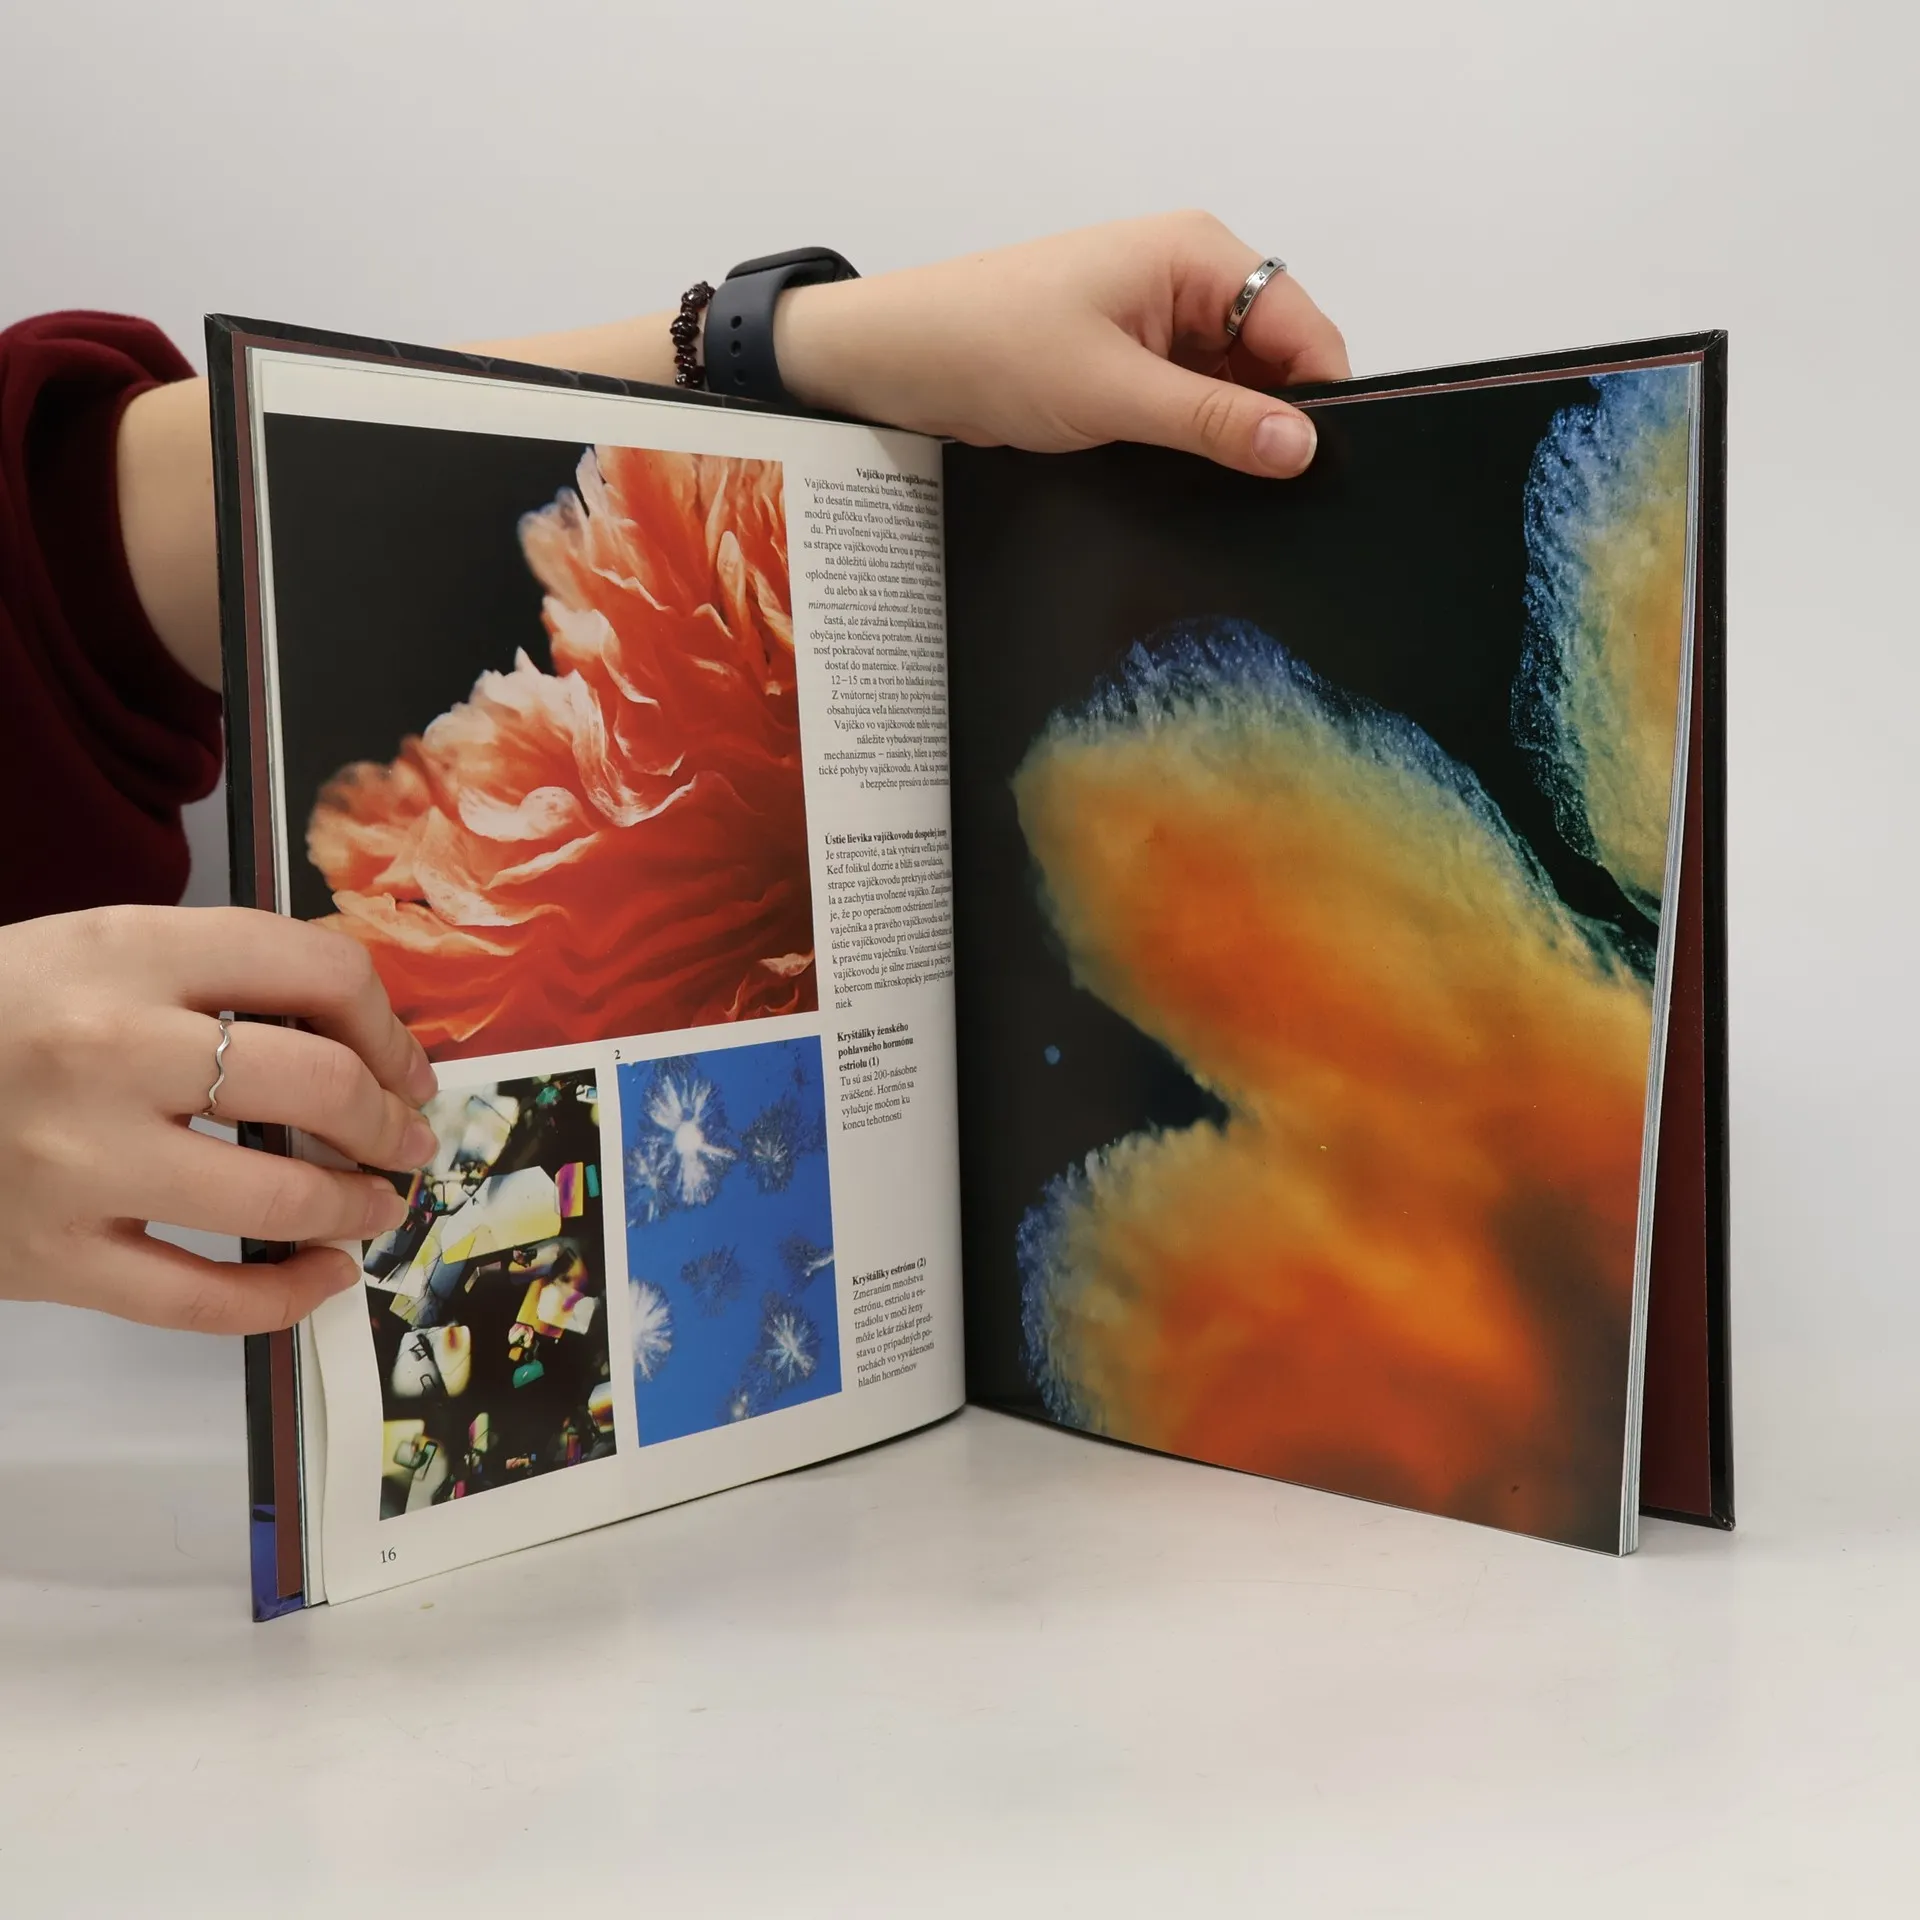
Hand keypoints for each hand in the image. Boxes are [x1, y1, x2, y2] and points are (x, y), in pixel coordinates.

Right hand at [1, 906, 438, 1333]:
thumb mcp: (97, 951)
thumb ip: (217, 976)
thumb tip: (362, 1037)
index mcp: (126, 952)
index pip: (315, 969)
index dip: (386, 1024)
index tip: (404, 1063)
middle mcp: (107, 1051)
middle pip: (315, 1084)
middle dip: (389, 1121)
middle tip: (408, 1140)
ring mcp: (76, 1161)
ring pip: (273, 1200)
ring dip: (354, 1207)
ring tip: (376, 1204)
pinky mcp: (49, 1258)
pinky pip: (201, 1300)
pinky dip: (285, 1297)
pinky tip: (323, 1278)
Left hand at [777, 211, 1350, 477]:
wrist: (890, 362)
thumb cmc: (982, 342)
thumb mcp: (1110, 392)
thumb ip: (1213, 421)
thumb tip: (1300, 446)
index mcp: (1195, 255)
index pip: (1303, 327)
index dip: (1318, 399)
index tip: (1316, 470)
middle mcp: (1183, 280)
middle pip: (1272, 361)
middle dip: (1269, 423)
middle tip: (1260, 491)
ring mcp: (1153, 325)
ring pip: (1228, 391)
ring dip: (1221, 436)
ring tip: (1204, 482)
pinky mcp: (1124, 365)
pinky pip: (1184, 406)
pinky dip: (1185, 441)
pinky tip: (1172, 474)